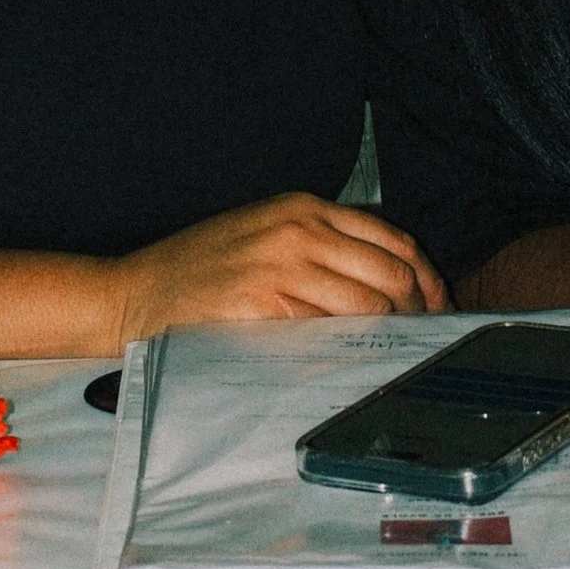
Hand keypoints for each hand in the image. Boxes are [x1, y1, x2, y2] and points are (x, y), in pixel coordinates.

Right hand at [108, 193, 446, 341]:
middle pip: (392, 273)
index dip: (425, 278)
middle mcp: (298, 231)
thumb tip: (387, 279)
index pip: (392, 239)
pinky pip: (331, 330)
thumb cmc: (197, 271)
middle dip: (416, 311)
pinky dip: (351, 347)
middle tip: (418, 340)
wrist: (133, 294)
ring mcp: (282, 267)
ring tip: (386, 355)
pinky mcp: (265, 305)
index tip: (436, 305)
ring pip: (370, 305)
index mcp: (301, 208)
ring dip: (388, 334)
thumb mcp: (263, 233)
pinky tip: (350, 360)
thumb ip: (319, 244)